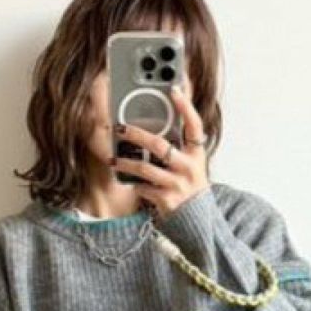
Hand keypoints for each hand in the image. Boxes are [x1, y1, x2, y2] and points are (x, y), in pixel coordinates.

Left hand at [111, 82, 209, 220]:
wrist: (196, 221)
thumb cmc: (190, 187)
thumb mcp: (192, 164)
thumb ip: (181, 146)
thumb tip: (162, 124)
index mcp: (197, 154)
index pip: (194, 125)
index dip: (186, 106)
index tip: (174, 89)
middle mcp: (188, 168)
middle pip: (159, 145)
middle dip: (136, 135)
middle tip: (120, 128)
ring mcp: (177, 184)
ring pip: (145, 168)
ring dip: (125, 162)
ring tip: (113, 159)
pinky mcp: (166, 200)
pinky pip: (143, 187)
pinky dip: (133, 183)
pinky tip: (125, 179)